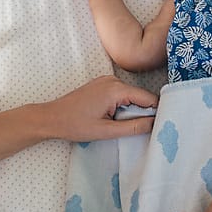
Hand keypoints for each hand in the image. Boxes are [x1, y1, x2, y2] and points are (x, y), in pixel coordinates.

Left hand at [42, 76, 157, 140]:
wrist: (51, 118)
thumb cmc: (76, 125)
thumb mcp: (107, 131)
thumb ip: (134, 127)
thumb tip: (155, 124)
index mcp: (116, 89)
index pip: (148, 98)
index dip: (157, 112)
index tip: (161, 126)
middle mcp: (113, 80)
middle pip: (140, 96)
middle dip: (144, 113)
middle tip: (143, 131)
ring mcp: (107, 81)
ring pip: (131, 96)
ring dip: (132, 111)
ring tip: (124, 127)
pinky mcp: (102, 85)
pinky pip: (121, 95)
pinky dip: (123, 107)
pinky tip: (115, 119)